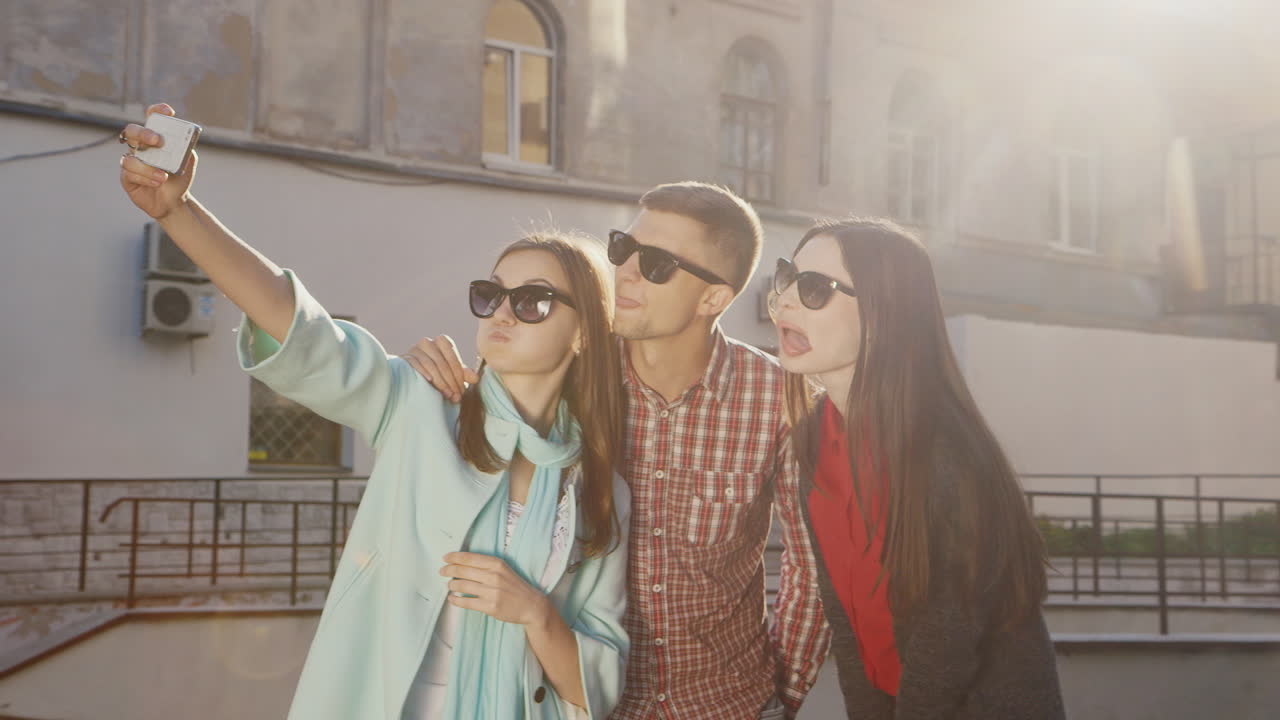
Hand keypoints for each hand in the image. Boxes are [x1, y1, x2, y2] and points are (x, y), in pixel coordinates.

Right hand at [118, 103, 196, 219]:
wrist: (174, 202)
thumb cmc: (178, 179)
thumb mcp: (187, 163)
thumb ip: (186, 150)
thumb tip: (183, 141)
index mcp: (155, 139)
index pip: (152, 119)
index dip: (157, 111)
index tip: (168, 112)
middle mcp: (140, 146)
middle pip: (132, 131)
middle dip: (143, 133)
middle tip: (157, 141)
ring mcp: (131, 161)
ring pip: (130, 157)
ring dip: (148, 167)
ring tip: (163, 176)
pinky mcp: (126, 177)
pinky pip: (130, 173)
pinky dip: (145, 177)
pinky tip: (157, 182)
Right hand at [401, 335, 478, 402]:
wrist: (414, 375)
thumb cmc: (438, 373)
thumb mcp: (452, 373)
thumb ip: (464, 374)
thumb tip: (476, 378)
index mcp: (442, 342)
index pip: (453, 358)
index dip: (459, 376)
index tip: (462, 391)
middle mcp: (428, 342)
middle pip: (442, 363)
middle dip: (450, 381)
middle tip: (455, 396)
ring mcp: (415, 349)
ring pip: (430, 364)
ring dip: (440, 381)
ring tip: (446, 394)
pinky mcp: (405, 357)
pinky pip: (415, 363)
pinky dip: (423, 372)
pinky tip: (429, 381)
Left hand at [440, 552, 550, 626]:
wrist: (531, 605)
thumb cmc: (515, 586)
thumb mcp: (504, 569)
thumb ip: (486, 565)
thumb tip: (462, 562)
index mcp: (496, 564)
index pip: (469, 558)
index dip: (454, 557)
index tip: (445, 558)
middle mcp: (493, 576)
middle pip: (463, 571)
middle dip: (448, 570)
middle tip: (442, 571)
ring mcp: (491, 592)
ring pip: (462, 586)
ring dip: (451, 585)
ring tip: (449, 585)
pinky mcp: (490, 606)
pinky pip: (466, 602)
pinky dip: (455, 600)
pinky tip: (452, 598)